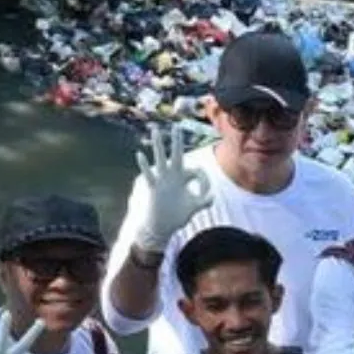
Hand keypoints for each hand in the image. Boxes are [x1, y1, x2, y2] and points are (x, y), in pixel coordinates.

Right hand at [134, 123, 213, 253]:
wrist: (162, 227)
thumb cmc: (178, 216)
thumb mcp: (195, 208)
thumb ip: (205, 201)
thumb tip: (213, 196)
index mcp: (184, 179)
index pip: (196, 170)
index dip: (204, 181)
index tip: (206, 194)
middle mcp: (172, 176)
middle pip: (176, 155)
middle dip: (177, 141)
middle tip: (177, 127)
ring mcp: (162, 180)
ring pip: (160, 159)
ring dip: (158, 145)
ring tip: (155, 131)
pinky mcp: (154, 188)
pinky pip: (149, 175)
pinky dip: (144, 166)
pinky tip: (140, 155)